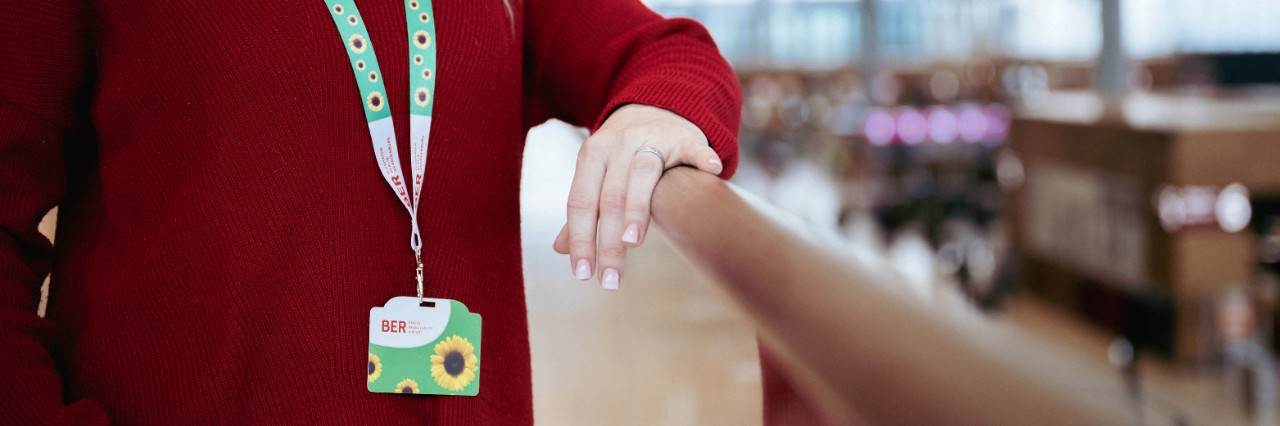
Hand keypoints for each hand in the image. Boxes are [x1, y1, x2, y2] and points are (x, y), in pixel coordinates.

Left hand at [553, 104, 723, 289]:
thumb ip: (583, 209)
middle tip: (610, 280)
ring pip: (642, 174)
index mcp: (592, 155)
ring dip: (637, 208)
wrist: (656, 106)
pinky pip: (694, 148)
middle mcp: (619, 145)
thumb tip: (559, 249)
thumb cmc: (623, 152)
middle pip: (610, 197)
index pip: (581, 202)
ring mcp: (653, 138)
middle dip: (608, 242)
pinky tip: (711, 173)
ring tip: (632, 243)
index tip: (583, 274)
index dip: (580, 239)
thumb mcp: (597, 173)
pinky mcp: (685, 137)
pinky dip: (702, 159)